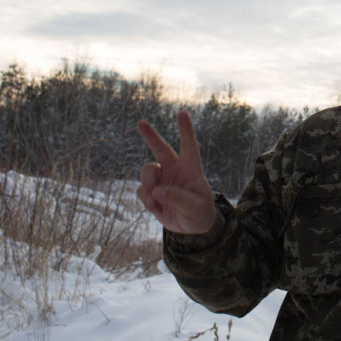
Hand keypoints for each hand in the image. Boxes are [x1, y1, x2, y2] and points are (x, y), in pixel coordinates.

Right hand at [136, 110, 218, 234]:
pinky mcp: (151, 192)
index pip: (189, 146)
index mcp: (190, 169)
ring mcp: (161, 180)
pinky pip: (141, 191)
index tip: (182, 113)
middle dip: (150, 135)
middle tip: (141, 123)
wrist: (191, 227)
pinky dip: (146, 201)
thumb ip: (178, 198)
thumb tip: (157, 191)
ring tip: (155, 202)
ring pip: (147, 172)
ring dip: (148, 186)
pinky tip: (156, 209)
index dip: (186, 130)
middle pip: (160, 149)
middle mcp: (174, 170)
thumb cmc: (200, 213)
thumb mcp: (195, 208)